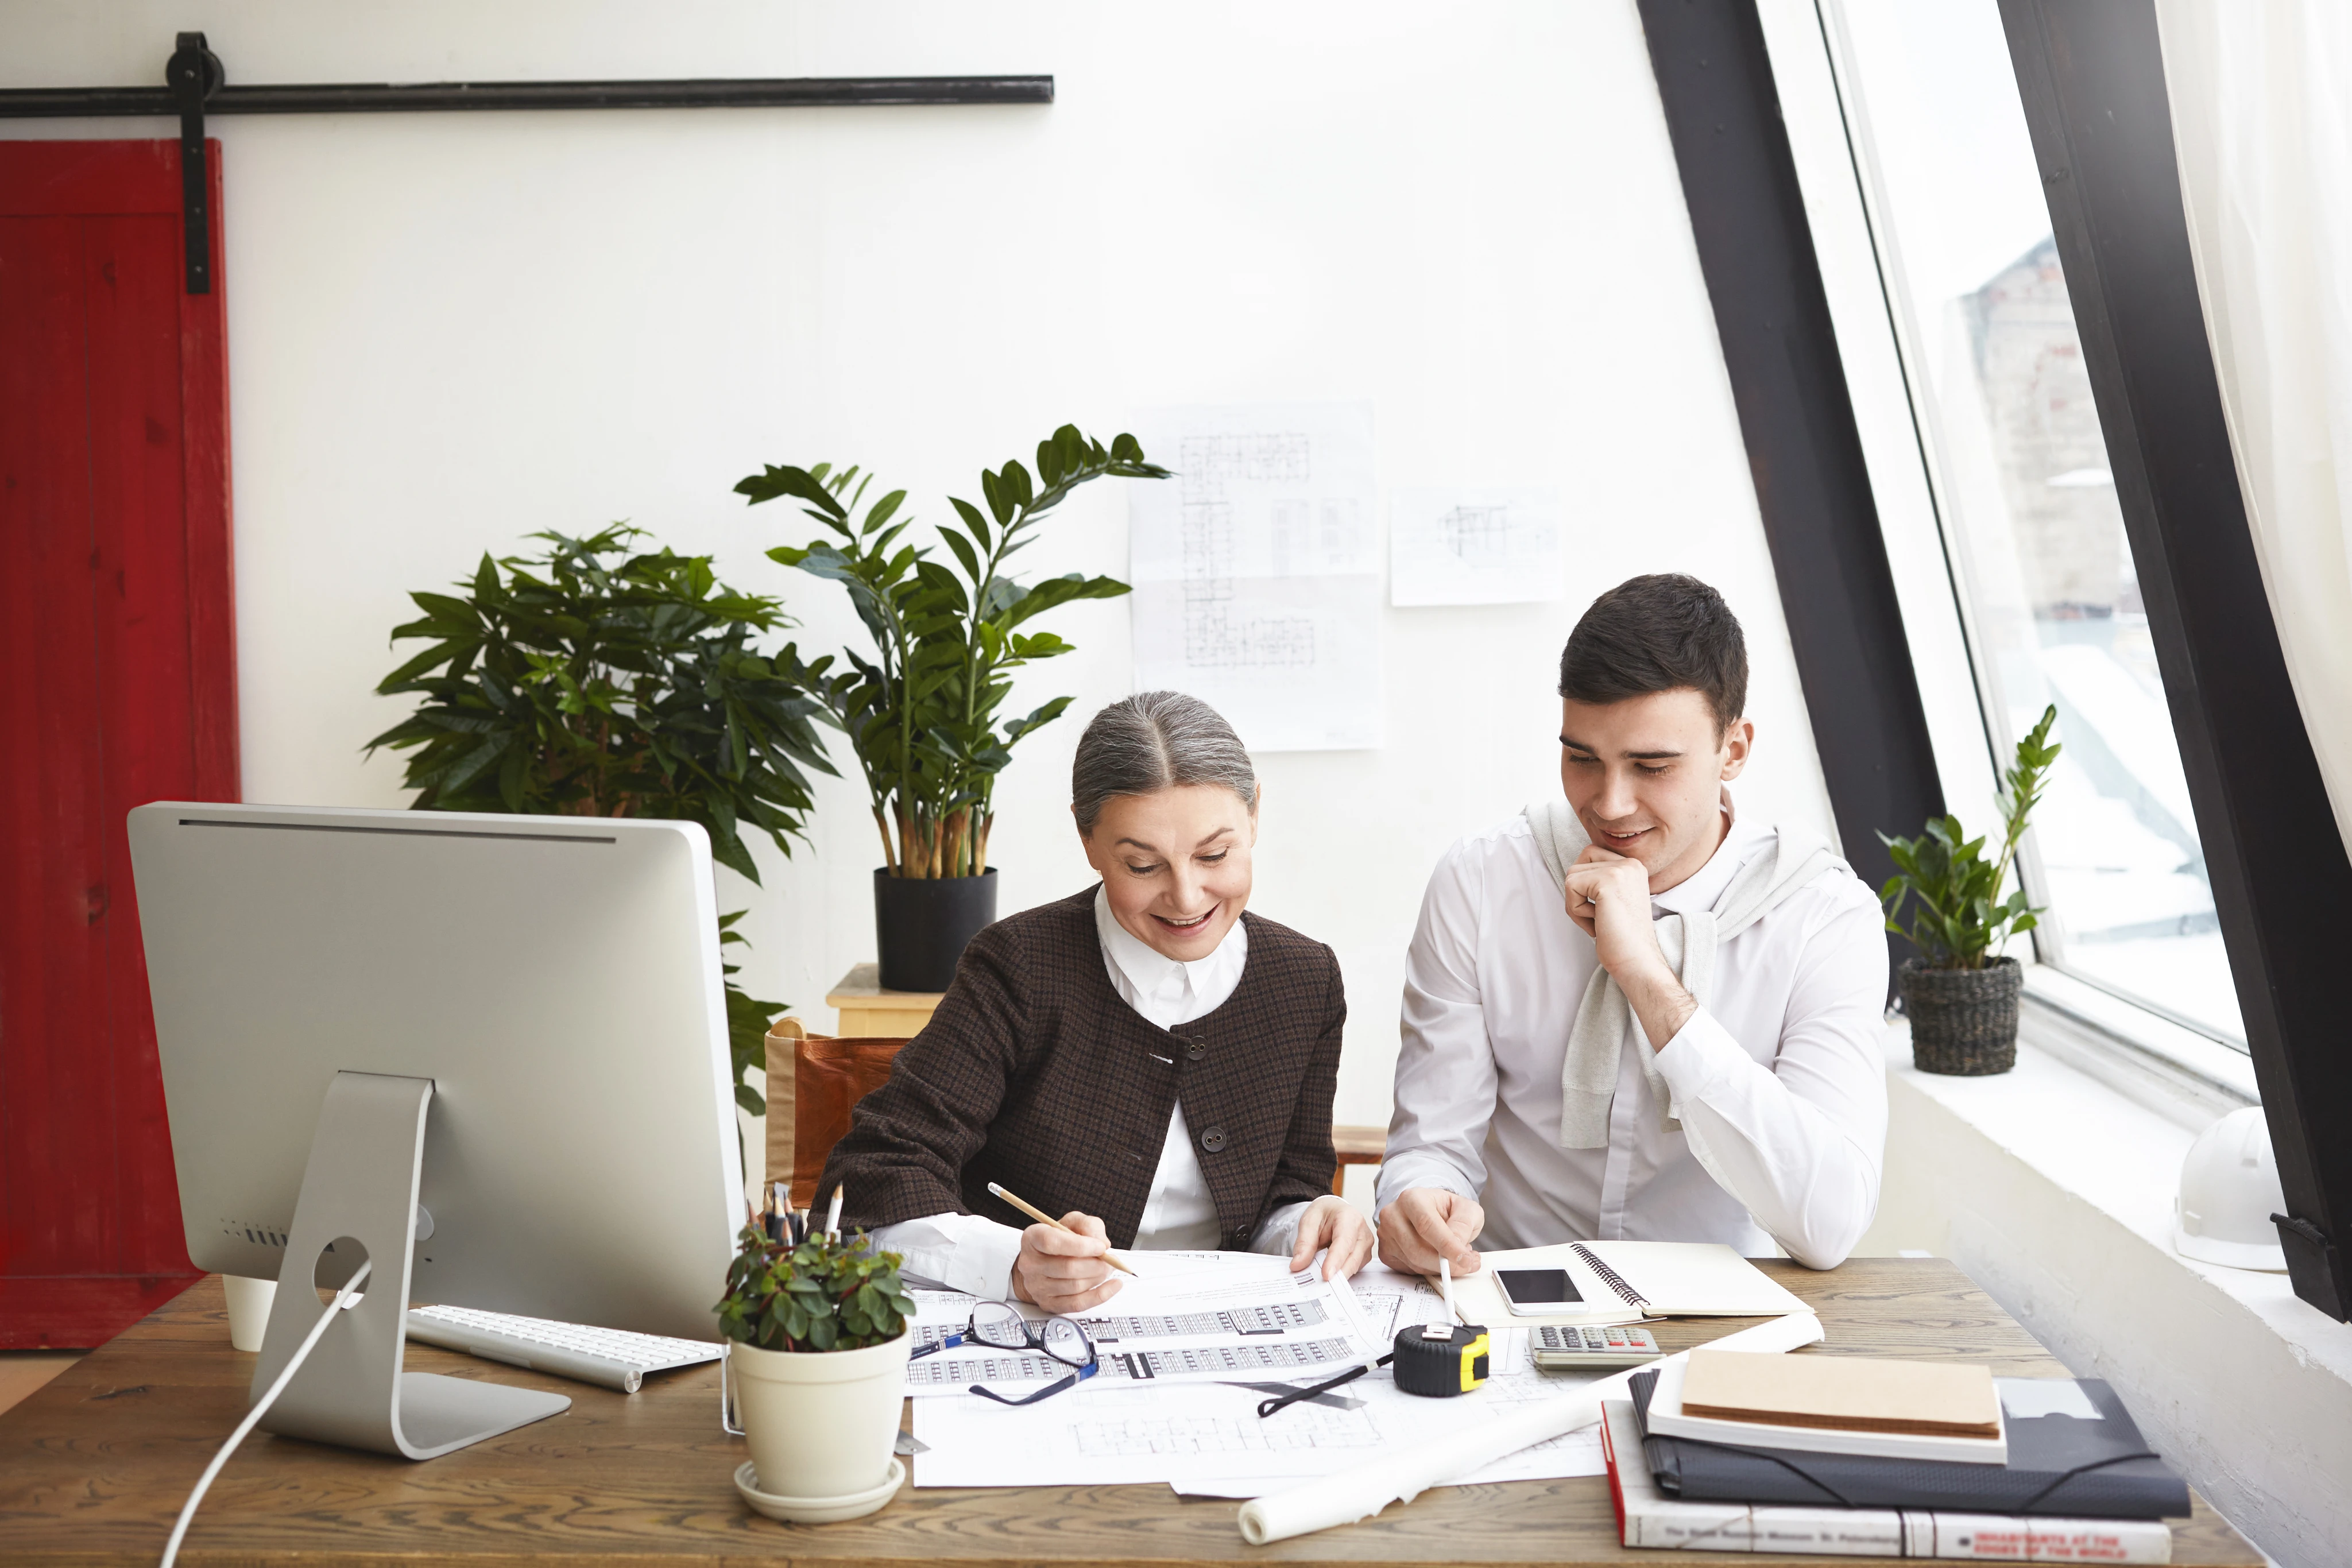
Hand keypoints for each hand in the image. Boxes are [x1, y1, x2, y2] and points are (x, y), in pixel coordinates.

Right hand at [1009, 1211, 1121, 1313]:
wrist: (1043, 1262)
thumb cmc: (1060, 1240)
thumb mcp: (1073, 1222)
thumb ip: (1088, 1226)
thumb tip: (1102, 1243)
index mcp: (1032, 1238)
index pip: (1052, 1242)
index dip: (1080, 1245)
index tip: (1101, 1247)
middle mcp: (1030, 1263)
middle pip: (1067, 1267)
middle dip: (1096, 1264)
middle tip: (1110, 1259)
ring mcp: (1037, 1286)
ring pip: (1075, 1286)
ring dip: (1098, 1277)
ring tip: (1106, 1268)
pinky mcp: (1048, 1303)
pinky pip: (1077, 1304)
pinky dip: (1100, 1295)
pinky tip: (1113, 1286)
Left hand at [1288, 1195, 1375, 1279]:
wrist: (1333, 1211)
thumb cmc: (1323, 1214)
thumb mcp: (1308, 1222)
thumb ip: (1303, 1243)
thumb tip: (1297, 1265)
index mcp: (1349, 1217)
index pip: (1344, 1242)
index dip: (1335, 1260)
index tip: (1326, 1275)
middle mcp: (1362, 1232)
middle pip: (1352, 1259)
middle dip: (1336, 1274)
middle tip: (1318, 1285)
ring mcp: (1366, 1245)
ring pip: (1353, 1267)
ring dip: (1337, 1275)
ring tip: (1319, 1277)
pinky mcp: (1364, 1256)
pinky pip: (1353, 1270)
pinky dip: (1340, 1274)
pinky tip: (1329, 1272)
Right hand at [1376, 1187, 1484, 1275]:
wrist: (1430, 1212)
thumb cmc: (1446, 1209)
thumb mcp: (1466, 1209)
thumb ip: (1464, 1224)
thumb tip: (1458, 1245)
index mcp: (1411, 1198)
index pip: (1426, 1225)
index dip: (1447, 1246)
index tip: (1465, 1259)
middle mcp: (1393, 1215)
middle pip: (1417, 1249)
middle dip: (1446, 1263)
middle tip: (1467, 1265)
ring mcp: (1386, 1235)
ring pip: (1414, 1263)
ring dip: (1440, 1268)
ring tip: (1457, 1260)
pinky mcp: (1386, 1252)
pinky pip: (1409, 1270)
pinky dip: (1429, 1270)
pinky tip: (1440, 1261)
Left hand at [1565, 845, 1696, 1047]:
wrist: (1638, 961)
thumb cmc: (1622, 939)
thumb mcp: (1614, 900)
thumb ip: (1600, 882)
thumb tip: (1573, 874)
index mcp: (1633, 867)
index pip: (1590, 857)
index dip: (1585, 887)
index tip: (1604, 912)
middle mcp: (1630, 863)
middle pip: (1578, 864)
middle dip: (1578, 892)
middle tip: (1598, 916)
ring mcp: (1620, 869)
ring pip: (1571, 876)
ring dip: (1576, 905)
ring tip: (1599, 921)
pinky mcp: (1607, 881)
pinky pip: (1570, 887)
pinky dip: (1575, 911)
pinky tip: (1597, 924)